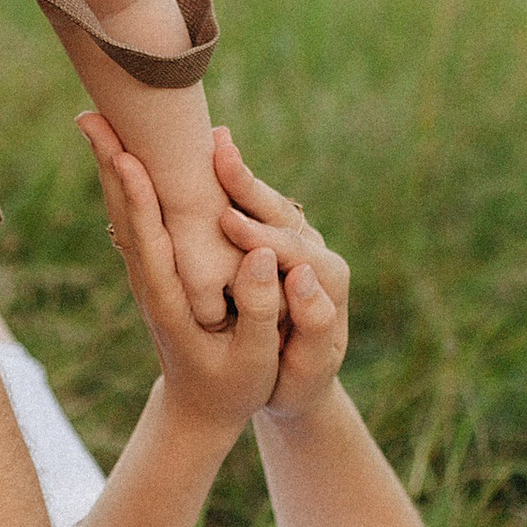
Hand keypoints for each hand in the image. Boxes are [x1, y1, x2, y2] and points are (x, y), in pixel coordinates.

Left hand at [79, 114, 291, 438]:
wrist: (198, 409)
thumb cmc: (234, 387)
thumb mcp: (256, 359)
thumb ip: (262, 312)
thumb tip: (263, 257)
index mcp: (170, 304)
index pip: (150, 244)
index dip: (138, 201)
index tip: (128, 157)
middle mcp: (149, 283)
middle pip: (123, 217)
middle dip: (108, 165)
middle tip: (90, 114)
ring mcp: (148, 275)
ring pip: (123, 212)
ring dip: (110, 165)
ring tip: (98, 118)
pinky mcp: (156, 268)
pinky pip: (138, 216)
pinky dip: (127, 180)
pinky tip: (124, 150)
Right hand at [212, 131, 348, 419]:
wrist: (296, 383)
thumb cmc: (298, 383)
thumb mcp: (311, 364)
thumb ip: (316, 324)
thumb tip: (304, 279)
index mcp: (329, 278)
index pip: (295, 250)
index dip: (263, 236)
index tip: (230, 223)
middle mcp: (314, 251)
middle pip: (280, 212)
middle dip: (248, 186)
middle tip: (219, 157)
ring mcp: (293, 241)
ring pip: (263, 202)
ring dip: (234, 174)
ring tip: (207, 142)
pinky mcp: (271, 240)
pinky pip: (246, 207)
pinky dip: (223, 186)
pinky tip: (196, 162)